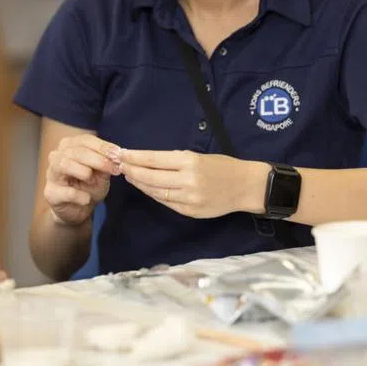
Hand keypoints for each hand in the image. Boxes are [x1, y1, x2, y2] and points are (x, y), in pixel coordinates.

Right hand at [44, 134, 120, 225]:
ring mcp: (51, 174)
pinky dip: (79, 195)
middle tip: (114, 169)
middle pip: (75, 151)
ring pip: (64, 164)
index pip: (85, 140)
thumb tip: (117, 156)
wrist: (78, 209)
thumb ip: (107, 163)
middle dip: (98, 160)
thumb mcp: (101, 173)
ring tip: (93, 181)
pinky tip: (87, 199)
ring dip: (84, 172)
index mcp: (69, 147)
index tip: (118, 154)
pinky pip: (65, 191)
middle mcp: (57, 156)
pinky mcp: (51, 193)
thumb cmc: (88, 187)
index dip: (102, 146)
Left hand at [118, 149, 263, 218]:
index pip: (153, 159)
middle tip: (120, 166)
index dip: (134, 157)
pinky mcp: (190, 211)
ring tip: (129, 176)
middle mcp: (187, 181)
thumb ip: (174, 161)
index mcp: (189, 162)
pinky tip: (146, 188)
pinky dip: (153, 194)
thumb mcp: (199, 156)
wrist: (247, 187)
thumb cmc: (223, 166)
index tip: (120, 154)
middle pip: (149, 177)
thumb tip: (146, 161)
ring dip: (139, 184)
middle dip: (131, 171)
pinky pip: (165, 202)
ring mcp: (188, 199)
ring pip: (155, 192)